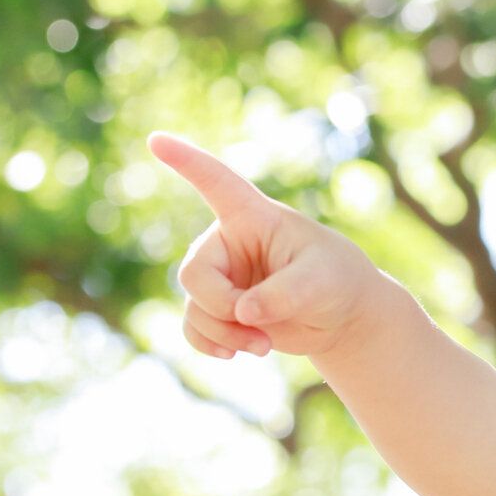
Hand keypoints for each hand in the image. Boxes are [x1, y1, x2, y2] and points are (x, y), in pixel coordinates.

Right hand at [147, 131, 387, 361]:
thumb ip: (285, 294)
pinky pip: (193, 328)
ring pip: (194, 308)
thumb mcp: (321, 283)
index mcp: (252, 217)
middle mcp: (228, 243)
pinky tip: (233, 355)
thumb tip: (244, 312)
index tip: (157, 140)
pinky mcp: (220, 308)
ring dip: (223, 335)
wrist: (339, 315)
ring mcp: (221, 277)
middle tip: (258, 326)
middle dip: (222, 308)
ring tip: (262, 346)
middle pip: (195, 275)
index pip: (216, 183)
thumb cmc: (336, 281)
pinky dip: (210, 345)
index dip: (187, 162)